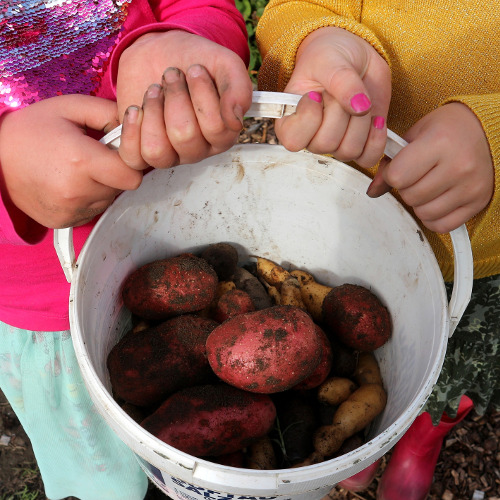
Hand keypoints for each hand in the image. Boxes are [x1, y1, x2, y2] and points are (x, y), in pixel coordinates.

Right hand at [0, 95, 142, 228]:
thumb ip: (109, 113)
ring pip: (108, 199)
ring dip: (101, 185)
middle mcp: (77, 192)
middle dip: (114, 172)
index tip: (117, 152)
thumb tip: (140, 125)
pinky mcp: (63, 222)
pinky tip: (69, 183)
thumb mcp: (70, 107)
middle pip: (121, 188)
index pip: (133, 175)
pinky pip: (93, 211)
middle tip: (92, 157)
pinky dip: (88, 198)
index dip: (130, 162)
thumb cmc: (32, 128)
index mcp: (81, 161)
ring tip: (77, 169)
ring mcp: (69, 211)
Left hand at [116, 30, 252, 168]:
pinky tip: (135, 109)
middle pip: (185, 137)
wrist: (159, 52)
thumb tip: (235, 119)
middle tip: (171, 75)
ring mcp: (170, 155)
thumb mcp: (225, 64)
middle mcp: (198, 150)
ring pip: (158, 151)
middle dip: (175, 97)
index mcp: (222, 135)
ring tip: (154, 90)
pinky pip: (134, 159)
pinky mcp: (142, 153)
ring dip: (152, 111)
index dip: (203, 95)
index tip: (196, 69)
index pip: (217, 128)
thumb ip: (238, 88)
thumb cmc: (193, 61)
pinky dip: (131, 131)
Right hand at [274, 26, 390, 167]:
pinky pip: (368, 158)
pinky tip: (377, 119)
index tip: (316, 93)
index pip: (293, 140)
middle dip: (339, 112)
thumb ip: (341, 81)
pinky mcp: (360, 145)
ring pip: (349, 150)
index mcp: (291, 120)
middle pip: (325, 143)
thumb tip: (359, 106)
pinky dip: (377, 140)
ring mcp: (336, 144)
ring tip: (359, 100)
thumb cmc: (331, 56)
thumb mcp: (330, 59)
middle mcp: (311, 138)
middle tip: (341, 90)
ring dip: (360, 122)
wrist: (356, 57)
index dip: (308, 119)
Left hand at [367, 103, 493, 232]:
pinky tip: (437, 200)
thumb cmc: (450, 129)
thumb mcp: (416, 134)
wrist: (490, 130)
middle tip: (416, 175)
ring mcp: (470, 186)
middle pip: (409, 197)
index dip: (392, 175)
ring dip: (419, 203)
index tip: (398, 168)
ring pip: (423, 213)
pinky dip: (433, 217)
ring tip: (428, 185)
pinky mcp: (478, 202)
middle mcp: (458, 165)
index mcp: (439, 142)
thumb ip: (391, 162)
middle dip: (406, 188)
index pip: (397, 176)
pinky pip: (442, 225)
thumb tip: (373, 191)